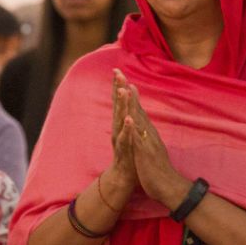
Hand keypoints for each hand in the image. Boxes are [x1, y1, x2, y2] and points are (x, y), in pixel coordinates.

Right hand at [107, 70, 137, 185]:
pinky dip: (126, 128)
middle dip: (117, 88)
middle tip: (117, 73)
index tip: (117, 69)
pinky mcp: (123, 150)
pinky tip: (128, 119)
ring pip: (120, 118)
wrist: (124, 175)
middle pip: (117, 105)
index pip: (118, 101)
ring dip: (121, 104)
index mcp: (120, 122)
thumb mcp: (127, 130)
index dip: (117, 85)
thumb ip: (126, 114)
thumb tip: (126, 96)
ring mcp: (119, 138)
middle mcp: (117, 127)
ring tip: (122, 90)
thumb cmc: (128, 151)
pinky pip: (125, 137)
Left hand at [116, 71, 189, 207]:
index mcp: (148, 132)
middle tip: (120, 73)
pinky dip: (134, 127)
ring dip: (131, 103)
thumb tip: (143, 128)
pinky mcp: (146, 152)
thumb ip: (147, 137)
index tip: (122, 79)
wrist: (170, 187)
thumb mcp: (151, 148)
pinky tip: (128, 116)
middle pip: (137, 108)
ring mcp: (148, 141)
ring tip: (124, 87)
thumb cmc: (158, 169)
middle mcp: (149, 133)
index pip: (138, 110)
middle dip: (127, 91)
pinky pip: (139, 138)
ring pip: (138, 119)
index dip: (130, 95)